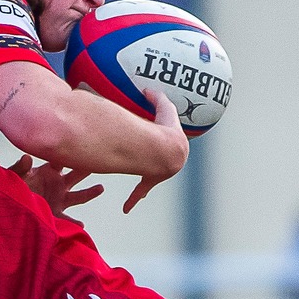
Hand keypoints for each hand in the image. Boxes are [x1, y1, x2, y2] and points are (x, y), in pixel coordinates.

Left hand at [10, 154, 103, 218]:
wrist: (7, 207)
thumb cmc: (11, 187)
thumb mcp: (14, 175)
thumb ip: (20, 167)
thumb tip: (27, 158)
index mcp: (49, 171)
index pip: (64, 159)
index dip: (71, 154)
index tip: (80, 148)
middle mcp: (58, 184)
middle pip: (77, 174)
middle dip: (87, 168)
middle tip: (99, 160)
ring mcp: (59, 199)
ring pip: (79, 196)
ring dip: (90, 193)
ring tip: (100, 188)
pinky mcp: (55, 215)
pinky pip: (68, 220)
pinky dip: (75, 223)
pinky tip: (81, 224)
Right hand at [123, 91, 188, 214]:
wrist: (168, 151)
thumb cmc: (167, 129)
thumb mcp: (165, 109)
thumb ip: (158, 97)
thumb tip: (148, 90)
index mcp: (172, 145)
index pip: (171, 143)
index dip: (165, 144)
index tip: (160, 148)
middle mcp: (168, 162)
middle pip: (158, 164)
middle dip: (153, 167)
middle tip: (142, 165)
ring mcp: (158, 172)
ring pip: (149, 181)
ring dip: (142, 186)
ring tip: (136, 192)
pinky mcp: (149, 181)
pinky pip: (139, 191)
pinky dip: (132, 199)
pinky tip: (126, 208)